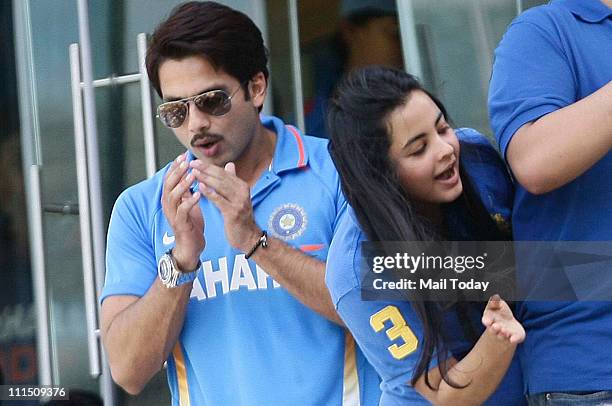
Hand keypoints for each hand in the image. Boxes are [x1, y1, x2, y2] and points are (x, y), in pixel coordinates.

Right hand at [162, 152, 204, 269]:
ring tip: (192, 175)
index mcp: (170, 199)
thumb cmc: (190, 225)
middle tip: (186, 160)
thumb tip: (190, 174)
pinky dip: (190, 201)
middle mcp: (168, 206)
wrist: (190, 248)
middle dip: (177, 172)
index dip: (175, 167)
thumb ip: (187, 191)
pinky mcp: (180, 224)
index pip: (169, 179)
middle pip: (168, 184)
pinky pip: (183, 210)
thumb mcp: (188, 204)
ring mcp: (172, 215)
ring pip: (173, 196)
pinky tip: (199, 194)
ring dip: (182, 184)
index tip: (183, 155)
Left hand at [190, 160, 260, 252]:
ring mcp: (239, 202)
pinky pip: (219, 200)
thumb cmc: (239, 217)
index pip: (223, 172)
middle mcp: (242, 191)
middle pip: (221, 177)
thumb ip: (232, 181)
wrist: (248, 236)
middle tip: (192, 163)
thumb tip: (230, 164)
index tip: (195, 161)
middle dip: (205, 169)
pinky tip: (200, 187)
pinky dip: (210, 193)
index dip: (208, 166)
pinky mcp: (234, 212)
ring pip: (220, 186)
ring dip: (206, 178)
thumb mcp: (238, 197)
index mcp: (242, 186)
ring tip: (193, 172)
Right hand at [481, 294, 524, 343]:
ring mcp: (504, 334)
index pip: (486, 320)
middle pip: (493, 330)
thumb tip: (496, 296)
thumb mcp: (498, 304)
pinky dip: (513, 339)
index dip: (486, 321)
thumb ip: (496, 301)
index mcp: (490, 319)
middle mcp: (496, 328)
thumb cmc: (501, 313)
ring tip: (505, 331)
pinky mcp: (514, 337)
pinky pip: (514, 338)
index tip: (487, 321)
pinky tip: (513, 339)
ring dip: (502, 334)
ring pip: (502, 335)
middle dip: (494, 328)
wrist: (509, 325)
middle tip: (496, 326)